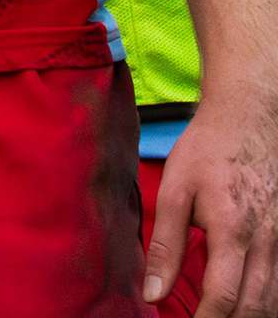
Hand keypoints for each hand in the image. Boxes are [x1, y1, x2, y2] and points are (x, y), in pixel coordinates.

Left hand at [147, 88, 277, 314]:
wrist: (248, 121)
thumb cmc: (207, 152)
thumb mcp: (175, 189)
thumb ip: (166, 243)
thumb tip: (154, 292)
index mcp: (232, 230)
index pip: (224, 296)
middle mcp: (266, 242)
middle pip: (255, 307)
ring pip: (274, 300)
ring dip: (250, 316)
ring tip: (221, 317)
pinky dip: (267, 301)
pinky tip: (247, 304)